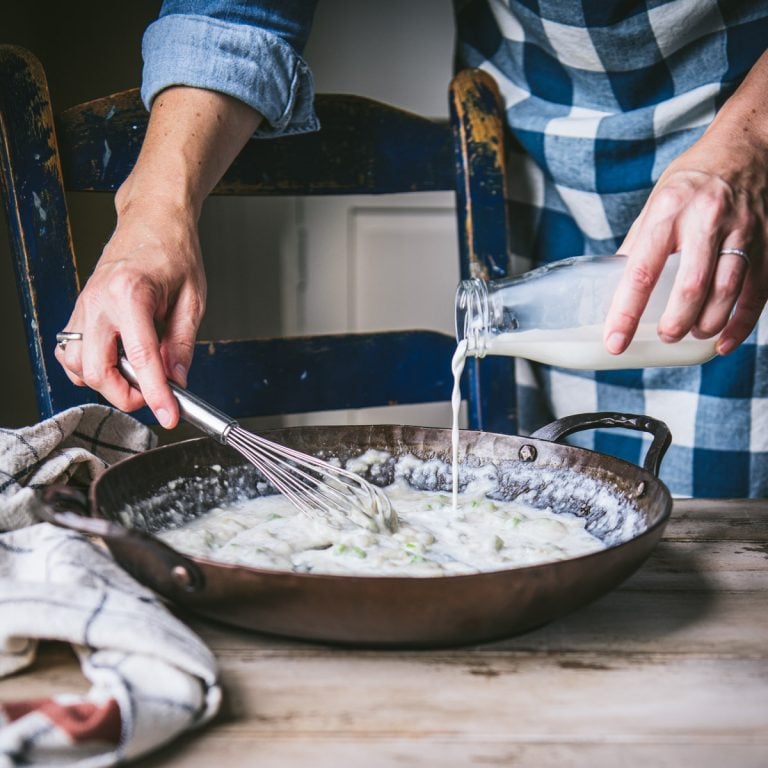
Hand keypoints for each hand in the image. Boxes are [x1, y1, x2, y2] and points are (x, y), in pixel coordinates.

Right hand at [53, 86, 261, 426]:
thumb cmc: (175, 251)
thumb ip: (182, 344)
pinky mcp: (81, 310)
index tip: (169, 417)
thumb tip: (178, 381)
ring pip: (77, 366)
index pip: (141, 360)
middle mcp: (99, 302)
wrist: (152, 219)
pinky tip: (116, 362)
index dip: (156, 395)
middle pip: (97, 371)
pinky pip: (73, 352)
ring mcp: (84, 306)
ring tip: (138, 376)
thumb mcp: (194, 300)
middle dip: (127, 395)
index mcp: (131, 295)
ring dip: (107, 382)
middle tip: (156, 395)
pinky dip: (90, 367)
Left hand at [604, 53, 767, 356]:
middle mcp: (706, 222)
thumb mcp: (656, 203)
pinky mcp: (767, 242)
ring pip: (727, 292)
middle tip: (663, 337)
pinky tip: (724, 341)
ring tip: (691, 335)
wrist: (747, 146)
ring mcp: (741, 232)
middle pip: (690, 287)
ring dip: (706, 324)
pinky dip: (741, 323)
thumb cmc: (691, 180)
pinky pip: (757, 292)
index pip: (641, 272)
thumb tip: (611, 287)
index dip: (626, 312)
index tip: (615, 341)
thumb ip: (638, 245)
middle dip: (675, 322)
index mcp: (667, 213)